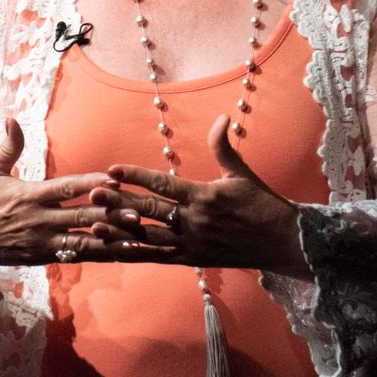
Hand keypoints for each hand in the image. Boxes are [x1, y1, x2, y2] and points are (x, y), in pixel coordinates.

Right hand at [0, 118, 175, 270]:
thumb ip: (8, 146)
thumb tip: (12, 117)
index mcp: (28, 195)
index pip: (64, 188)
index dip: (89, 184)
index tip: (113, 179)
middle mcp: (38, 220)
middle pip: (79, 216)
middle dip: (110, 215)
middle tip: (138, 211)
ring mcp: (41, 242)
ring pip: (82, 241)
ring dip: (111, 239)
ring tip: (138, 237)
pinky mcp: (42, 258)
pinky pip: (75, 256)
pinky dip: (99, 255)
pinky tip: (122, 254)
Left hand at [86, 114, 313, 282]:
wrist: (284, 242)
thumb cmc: (263, 204)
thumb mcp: (242, 174)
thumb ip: (223, 147)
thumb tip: (221, 117)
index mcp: (205, 196)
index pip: (164, 184)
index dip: (136, 176)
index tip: (113, 169)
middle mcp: (195, 220)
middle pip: (150, 210)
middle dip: (119, 201)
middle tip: (93, 193)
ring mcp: (192, 243)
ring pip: (148, 236)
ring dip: (120, 231)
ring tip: (93, 224)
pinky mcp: (192, 260)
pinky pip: (158, 257)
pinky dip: (135, 254)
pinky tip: (113, 250)